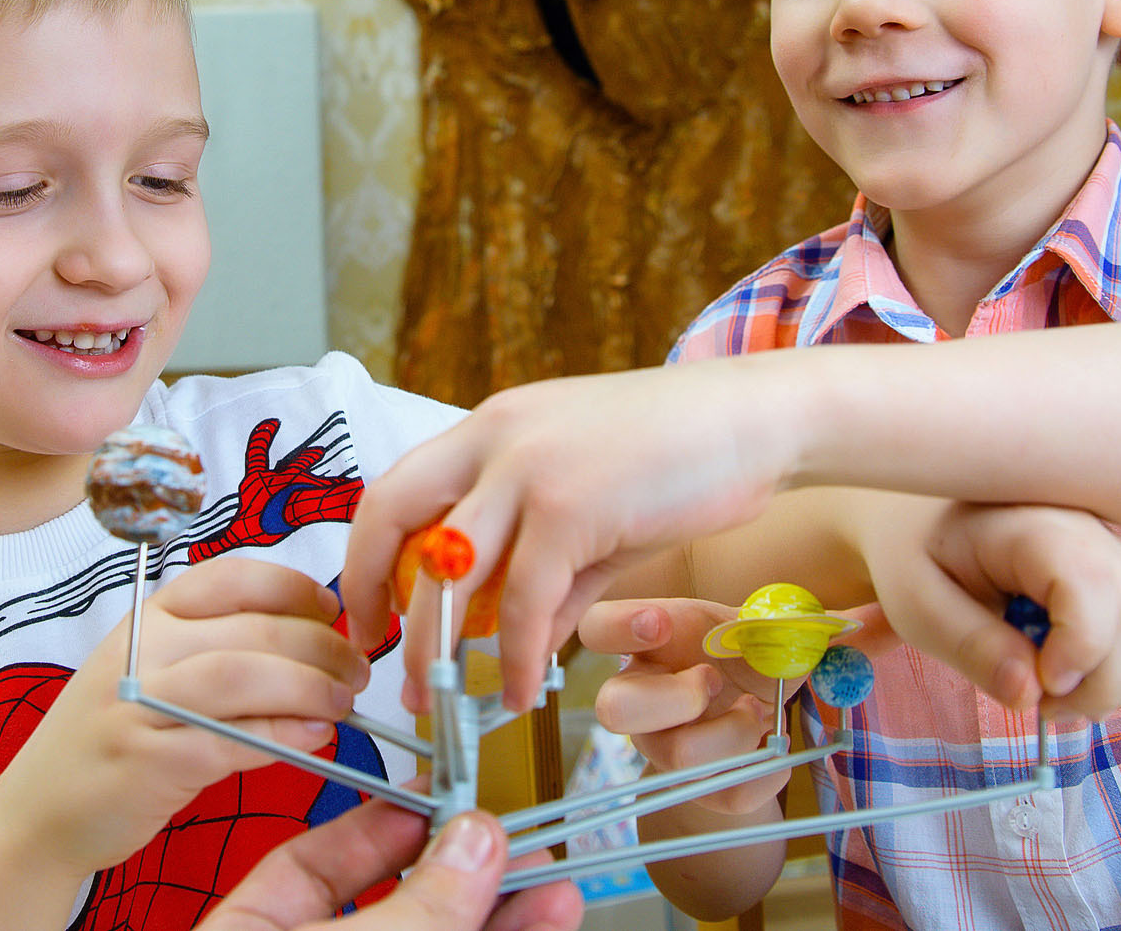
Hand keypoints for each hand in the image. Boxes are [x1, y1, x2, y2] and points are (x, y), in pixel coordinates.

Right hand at [0, 556, 371, 883]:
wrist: (38, 811)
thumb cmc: (113, 738)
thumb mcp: (153, 672)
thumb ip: (219, 649)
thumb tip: (315, 640)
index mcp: (148, 618)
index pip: (233, 578)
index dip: (295, 589)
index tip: (333, 613)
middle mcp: (142, 650)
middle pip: (253, 628)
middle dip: (322, 646)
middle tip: (356, 670)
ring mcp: (140, 702)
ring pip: (245, 673)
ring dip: (310, 686)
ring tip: (343, 702)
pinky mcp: (148, 759)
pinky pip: (232, 738)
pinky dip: (283, 735)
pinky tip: (313, 739)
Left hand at [199, 800, 581, 930]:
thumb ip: (408, 908)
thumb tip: (472, 842)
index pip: (311, 865)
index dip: (383, 827)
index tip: (442, 800)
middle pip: (393, 902)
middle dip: (463, 868)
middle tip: (517, 834)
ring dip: (503, 910)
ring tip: (554, 879)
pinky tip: (547, 918)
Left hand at [343, 360, 800, 708]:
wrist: (753, 420)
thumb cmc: (678, 459)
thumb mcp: (592, 515)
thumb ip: (548, 578)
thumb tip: (518, 652)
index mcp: (490, 428)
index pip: (395, 488)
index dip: (367, 557)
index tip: (370, 615)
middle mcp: (494, 438)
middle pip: (392, 516)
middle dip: (371, 594)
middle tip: (381, 661)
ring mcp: (529, 469)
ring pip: (448, 570)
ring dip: (438, 649)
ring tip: (444, 700)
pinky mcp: (571, 507)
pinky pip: (523, 601)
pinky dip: (515, 658)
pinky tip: (524, 694)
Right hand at [580, 598, 818, 815]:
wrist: (758, 717)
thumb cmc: (754, 656)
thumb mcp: (780, 629)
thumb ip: (822, 621)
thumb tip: (888, 617)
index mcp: (655, 640)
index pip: (599, 629)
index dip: (619, 628)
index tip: (661, 626)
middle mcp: (645, 694)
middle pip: (613, 709)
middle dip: (671, 699)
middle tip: (714, 682)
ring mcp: (665, 745)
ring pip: (670, 757)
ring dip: (725, 737)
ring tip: (757, 716)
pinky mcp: (698, 788)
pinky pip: (722, 794)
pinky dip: (762, 775)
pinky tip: (776, 749)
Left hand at [854, 497, 1120, 722]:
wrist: (925, 515)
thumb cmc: (916, 554)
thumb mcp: (916, 603)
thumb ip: (970, 647)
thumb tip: (1030, 697)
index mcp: (1030, 524)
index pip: (1090, 582)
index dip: (1080, 647)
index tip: (1041, 690)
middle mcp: (1088, 527)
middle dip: (1102, 683)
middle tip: (1040, 706)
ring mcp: (1112, 547)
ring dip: (1113, 681)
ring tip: (1050, 691)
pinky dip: (1115, 667)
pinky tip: (1064, 671)